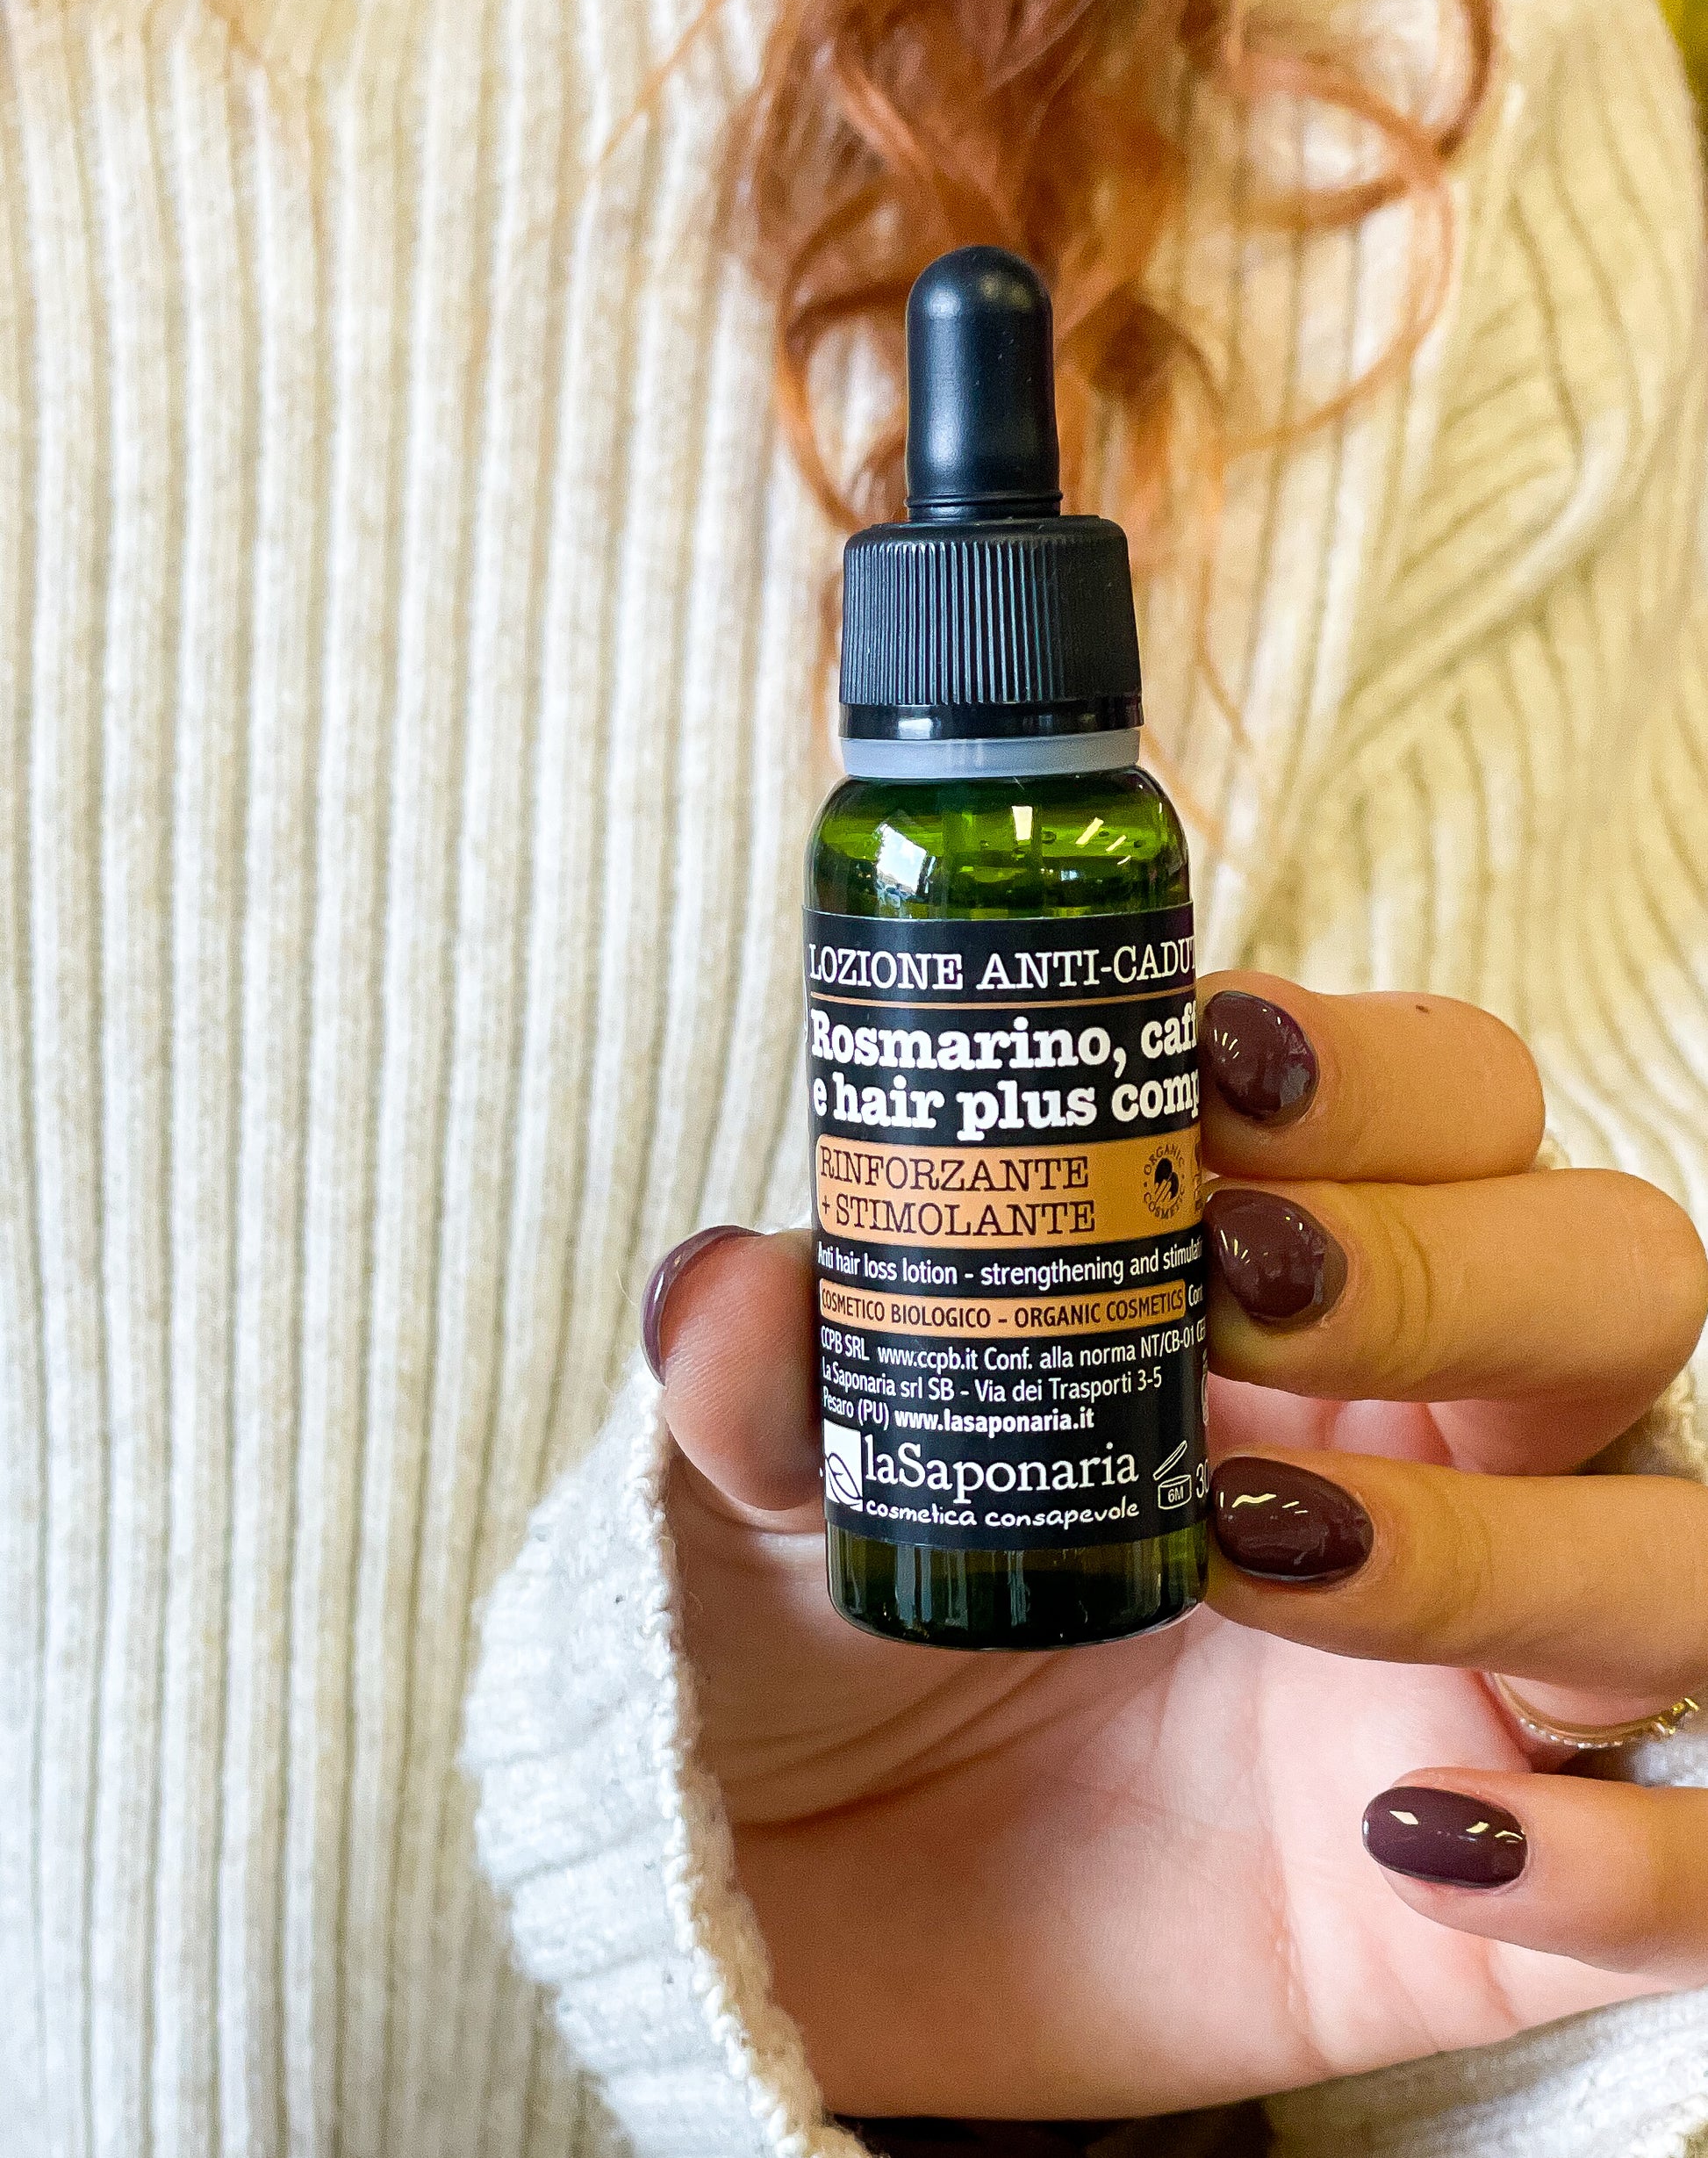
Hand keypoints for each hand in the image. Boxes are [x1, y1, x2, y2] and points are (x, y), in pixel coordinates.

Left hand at [651, 975, 1707, 2119]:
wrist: (821, 1895)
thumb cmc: (838, 1623)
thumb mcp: (779, 1497)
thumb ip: (775, 1388)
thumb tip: (725, 1288)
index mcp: (1298, 1296)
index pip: (1448, 1107)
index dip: (1370, 1067)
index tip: (1212, 1064)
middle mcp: (1443, 1444)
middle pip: (1614, 1273)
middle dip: (1450, 1260)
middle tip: (1240, 1286)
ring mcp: (1497, 1665)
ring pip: (1673, 1549)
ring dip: (1500, 1538)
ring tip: (1253, 1551)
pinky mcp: (1510, 1892)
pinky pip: (1700, 1867)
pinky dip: (1625, 1860)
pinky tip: (1415, 1841)